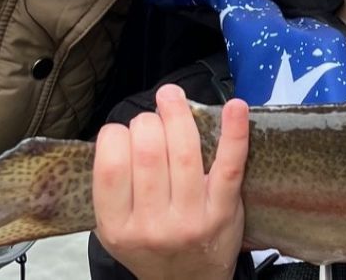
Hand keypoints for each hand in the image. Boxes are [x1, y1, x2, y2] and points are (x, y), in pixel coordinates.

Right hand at [92, 84, 249, 279]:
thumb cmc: (151, 247)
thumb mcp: (115, 229)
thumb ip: (113, 187)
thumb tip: (124, 129)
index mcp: (119, 227)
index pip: (110, 166)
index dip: (114, 135)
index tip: (121, 132)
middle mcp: (154, 226)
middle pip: (147, 152)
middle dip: (147, 122)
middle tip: (150, 119)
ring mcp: (192, 218)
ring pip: (183, 152)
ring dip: (177, 114)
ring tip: (171, 98)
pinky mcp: (225, 210)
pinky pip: (230, 165)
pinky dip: (234, 133)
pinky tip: (234, 107)